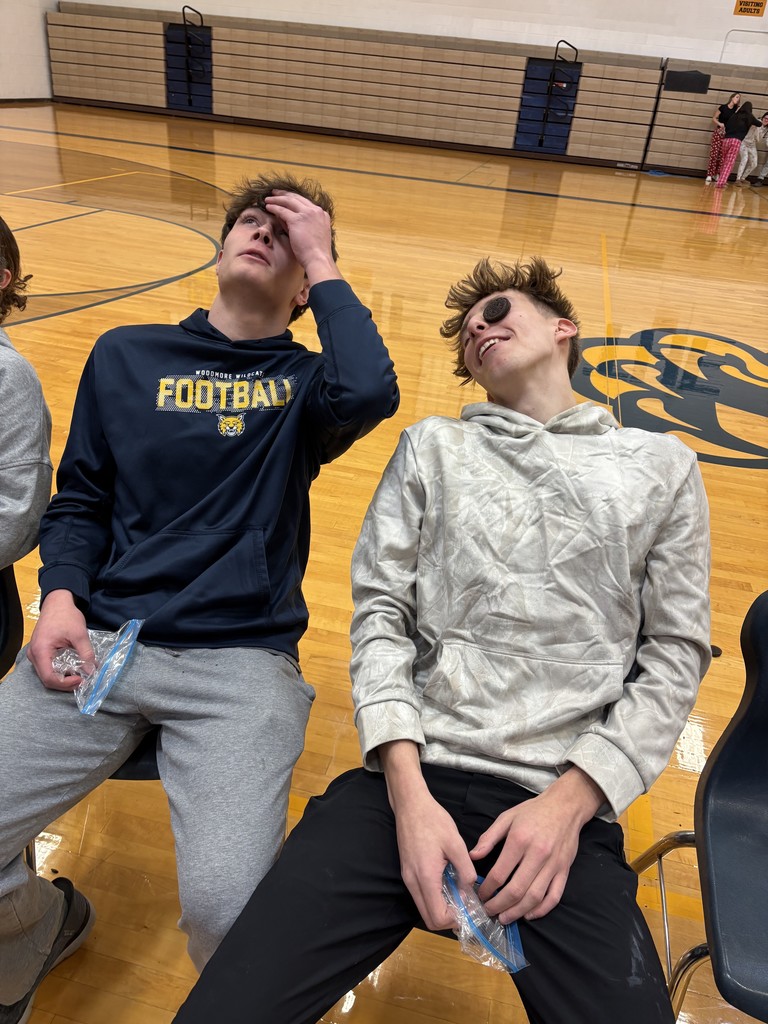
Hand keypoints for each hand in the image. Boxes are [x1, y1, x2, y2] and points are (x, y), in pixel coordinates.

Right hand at [27, 589, 93, 689]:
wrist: (58, 603)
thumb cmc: (66, 616)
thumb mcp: (80, 635)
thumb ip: (86, 654)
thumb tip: (91, 671)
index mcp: (41, 651)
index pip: (49, 678)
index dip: (65, 683)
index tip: (80, 679)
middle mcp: (34, 655)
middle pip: (47, 679)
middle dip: (65, 683)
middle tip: (82, 679)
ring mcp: (35, 654)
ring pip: (47, 674)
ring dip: (63, 677)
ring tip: (79, 674)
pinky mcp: (40, 652)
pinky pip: (48, 667)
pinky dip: (60, 670)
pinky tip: (72, 668)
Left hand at [263, 191, 340, 284]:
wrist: (318, 259)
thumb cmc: (316, 252)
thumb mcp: (312, 234)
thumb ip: (302, 224)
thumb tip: (285, 217)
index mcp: (322, 214)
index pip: (305, 202)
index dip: (293, 199)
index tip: (285, 198)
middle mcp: (315, 211)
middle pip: (296, 198)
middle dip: (284, 194)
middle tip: (274, 193)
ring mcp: (307, 214)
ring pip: (288, 201)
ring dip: (276, 199)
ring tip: (268, 199)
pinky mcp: (297, 220)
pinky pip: (282, 210)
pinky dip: (274, 207)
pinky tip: (268, 207)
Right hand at [378, 739, 475, 930]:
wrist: (410, 805)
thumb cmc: (433, 821)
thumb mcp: (456, 844)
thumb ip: (465, 871)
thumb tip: (471, 892)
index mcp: (426, 877)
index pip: (437, 917)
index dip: (455, 921)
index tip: (470, 912)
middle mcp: (413, 882)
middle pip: (429, 919)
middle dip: (449, 920)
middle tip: (467, 908)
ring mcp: (407, 878)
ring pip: (424, 908)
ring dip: (442, 909)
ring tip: (460, 896)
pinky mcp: (407, 872)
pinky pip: (421, 896)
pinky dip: (435, 898)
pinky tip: (449, 885)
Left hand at [471, 768, 603, 923]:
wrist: (565, 806)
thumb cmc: (533, 811)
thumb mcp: (507, 818)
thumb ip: (489, 837)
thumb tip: (473, 856)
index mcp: (519, 840)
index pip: (499, 873)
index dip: (487, 889)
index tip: (480, 895)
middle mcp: (537, 854)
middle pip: (516, 889)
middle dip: (499, 905)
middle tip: (489, 912)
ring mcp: (553, 865)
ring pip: (535, 897)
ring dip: (518, 912)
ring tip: (505, 918)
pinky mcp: (564, 870)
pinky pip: (554, 896)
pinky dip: (542, 910)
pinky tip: (529, 914)